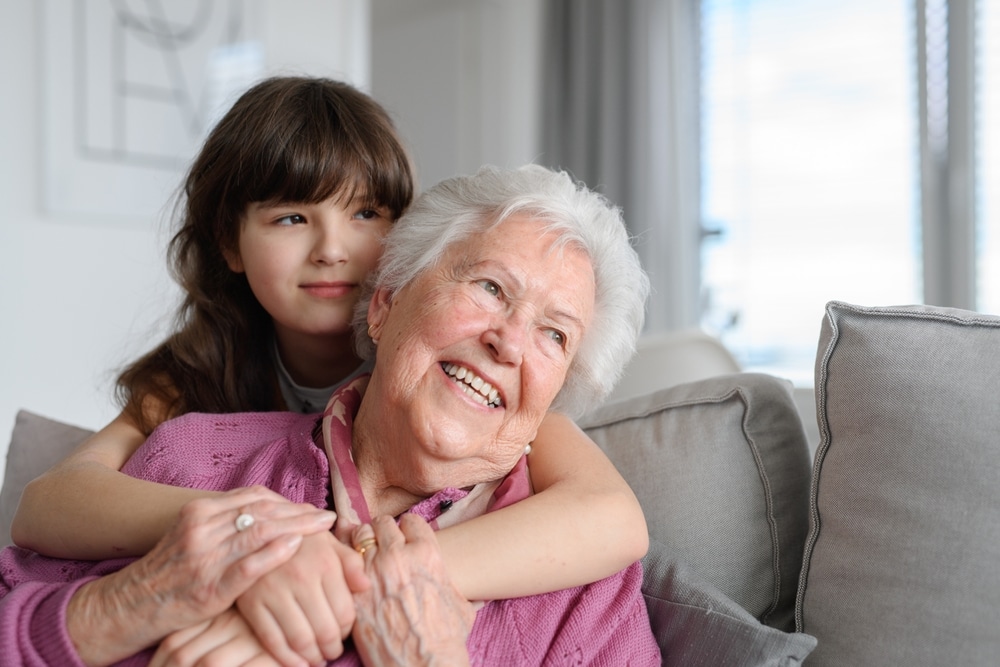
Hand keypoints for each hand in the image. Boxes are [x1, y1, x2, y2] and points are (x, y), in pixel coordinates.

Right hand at [67, 486, 335, 665]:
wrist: (132, 604)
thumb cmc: (170, 571)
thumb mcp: (192, 534)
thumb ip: (225, 520)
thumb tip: (266, 510)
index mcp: (200, 511)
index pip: (253, 497)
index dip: (285, 500)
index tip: (309, 506)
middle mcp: (202, 527)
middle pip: (262, 510)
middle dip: (299, 511)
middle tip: (326, 515)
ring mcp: (206, 556)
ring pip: (260, 531)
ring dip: (298, 526)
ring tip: (323, 526)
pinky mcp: (211, 586)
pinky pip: (250, 564)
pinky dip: (277, 552)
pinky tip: (298, 545)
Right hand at [237, 530, 369, 665]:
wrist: (257, 530)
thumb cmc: (300, 539)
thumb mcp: (329, 542)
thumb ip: (352, 563)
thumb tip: (366, 587)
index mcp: (325, 563)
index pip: (345, 612)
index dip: (347, 630)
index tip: (343, 634)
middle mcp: (300, 578)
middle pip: (325, 630)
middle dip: (332, 648)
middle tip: (332, 652)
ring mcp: (273, 592)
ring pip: (300, 639)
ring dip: (312, 657)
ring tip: (317, 658)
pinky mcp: (251, 603)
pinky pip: (272, 640)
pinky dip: (287, 659)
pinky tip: (297, 662)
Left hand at [352, 515, 474, 666]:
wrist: (423, 665)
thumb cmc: (446, 638)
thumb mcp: (459, 600)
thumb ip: (446, 578)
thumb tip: (444, 576)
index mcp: (427, 553)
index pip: (411, 521)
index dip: (408, 529)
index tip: (406, 537)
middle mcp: (398, 556)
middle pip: (383, 523)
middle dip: (383, 532)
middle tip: (382, 544)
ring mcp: (372, 572)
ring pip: (359, 536)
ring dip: (362, 543)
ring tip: (364, 554)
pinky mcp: (353, 592)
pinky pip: (342, 562)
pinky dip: (345, 562)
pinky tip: (348, 568)